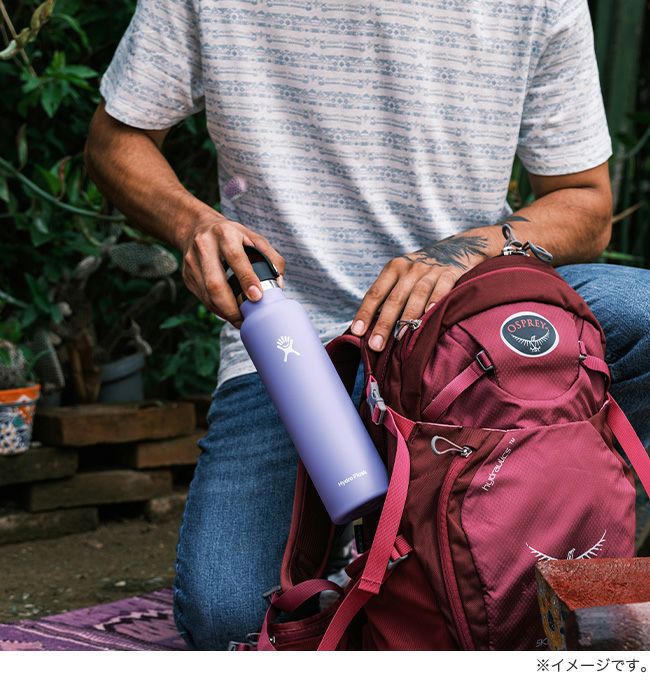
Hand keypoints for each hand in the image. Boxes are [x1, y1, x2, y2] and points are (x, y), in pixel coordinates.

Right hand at [180, 212, 284, 327]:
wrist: (196, 228)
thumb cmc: (231, 236)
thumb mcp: (253, 237)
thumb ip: (271, 257)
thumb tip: (278, 283)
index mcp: (224, 234)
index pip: (235, 258)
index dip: (246, 279)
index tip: (257, 297)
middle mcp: (205, 246)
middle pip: (214, 283)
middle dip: (231, 306)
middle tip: (245, 319)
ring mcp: (192, 262)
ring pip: (207, 294)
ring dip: (224, 311)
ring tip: (239, 319)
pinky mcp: (186, 275)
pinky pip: (202, 298)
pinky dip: (216, 309)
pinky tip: (228, 312)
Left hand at [351, 231, 494, 350]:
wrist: (458, 247)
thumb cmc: (422, 271)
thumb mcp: (403, 275)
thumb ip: (389, 296)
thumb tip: (370, 328)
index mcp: (394, 268)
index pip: (375, 293)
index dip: (365, 313)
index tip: (357, 332)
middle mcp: (410, 268)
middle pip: (394, 299)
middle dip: (384, 323)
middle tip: (376, 345)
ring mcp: (431, 270)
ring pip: (417, 295)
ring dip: (408, 317)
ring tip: (400, 337)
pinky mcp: (451, 273)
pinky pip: (442, 288)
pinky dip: (436, 301)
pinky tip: (430, 314)